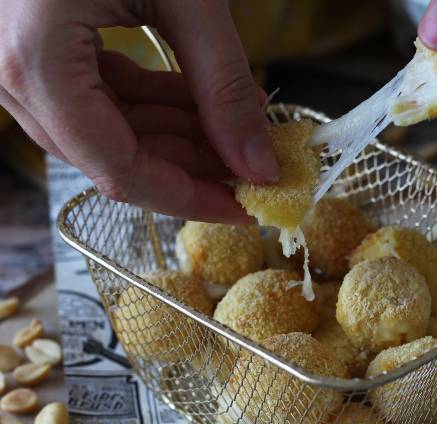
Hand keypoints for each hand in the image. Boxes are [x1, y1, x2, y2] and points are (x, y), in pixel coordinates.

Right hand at [0, 0, 278, 222]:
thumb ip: (222, 84)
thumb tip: (257, 160)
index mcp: (38, 63)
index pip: (121, 172)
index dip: (189, 199)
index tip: (242, 206)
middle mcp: (14, 75)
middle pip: (117, 157)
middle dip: (192, 165)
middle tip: (250, 162)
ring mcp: (21, 64)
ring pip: (111, 133)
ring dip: (179, 136)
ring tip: (236, 128)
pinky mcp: (40, 49)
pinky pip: (101, 100)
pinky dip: (155, 106)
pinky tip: (202, 102)